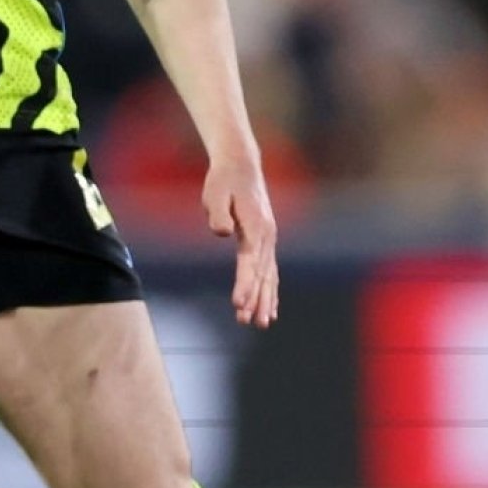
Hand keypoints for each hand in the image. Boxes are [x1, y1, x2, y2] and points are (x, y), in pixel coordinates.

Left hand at [203, 149, 278, 328]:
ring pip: (270, 275)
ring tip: (262, 323)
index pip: (250, 262)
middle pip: (263, 274)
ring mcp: (269, 239)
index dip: (245, 284)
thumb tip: (222, 231)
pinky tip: (270, 307)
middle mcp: (267, 235)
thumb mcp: (215, 193)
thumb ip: (218, 213)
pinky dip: (271, 290)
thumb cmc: (224, 180)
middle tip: (250, 322)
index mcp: (255, 226)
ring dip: (266, 299)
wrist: (241, 165)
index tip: (239, 304)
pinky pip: (271, 270)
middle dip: (258, 300)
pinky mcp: (265, 240)